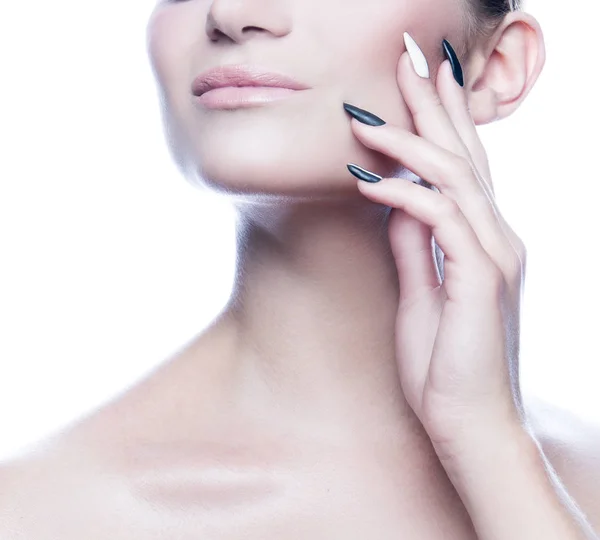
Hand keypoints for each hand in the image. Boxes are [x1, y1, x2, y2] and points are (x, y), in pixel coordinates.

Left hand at [345, 34, 527, 459]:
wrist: (468, 424)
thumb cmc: (443, 366)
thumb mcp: (420, 292)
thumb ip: (414, 245)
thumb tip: (394, 202)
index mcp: (484, 240)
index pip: (462, 166)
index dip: (441, 119)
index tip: (416, 80)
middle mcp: (498, 238)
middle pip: (465, 155)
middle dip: (436, 103)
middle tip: (410, 56)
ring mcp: (495, 257)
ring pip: (455, 177)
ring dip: (409, 141)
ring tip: (366, 114)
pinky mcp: (482, 281)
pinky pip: (441, 219)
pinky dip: (402, 194)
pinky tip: (365, 179)